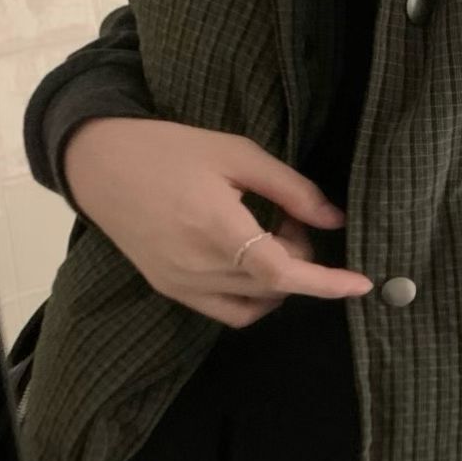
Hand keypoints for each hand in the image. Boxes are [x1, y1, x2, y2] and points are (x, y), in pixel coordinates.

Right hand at [62, 117, 375, 327]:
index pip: (282, 272)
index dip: (326, 283)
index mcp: (215, 227)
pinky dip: (255, 295)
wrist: (100, 165)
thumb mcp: (236, 154)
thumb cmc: (170, 150)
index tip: (361, 284)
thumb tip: (336, 220)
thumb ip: (291, 188)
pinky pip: (229, 311)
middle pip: (275, 285)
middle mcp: (197, 266)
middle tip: (291, 211)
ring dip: (279, 275)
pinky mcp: (170, 290)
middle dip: (300, 254)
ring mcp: (181, 285)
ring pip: (257, 302)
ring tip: (268, 230)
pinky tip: (252, 261)